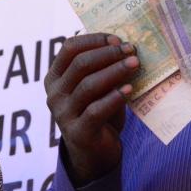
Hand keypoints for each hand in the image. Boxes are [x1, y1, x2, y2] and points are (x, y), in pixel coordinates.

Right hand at [44, 33, 139, 185]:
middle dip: (109, 54)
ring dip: (115, 71)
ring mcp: (63, 114)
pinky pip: (96, 110)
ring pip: (88, 85)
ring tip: (135, 64)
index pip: (70, 48)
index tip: (117, 39)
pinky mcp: (78, 132)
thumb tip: (126, 47)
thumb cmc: (98, 110)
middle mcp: (55, 94)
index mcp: (56, 76)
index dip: (94, 39)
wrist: (95, 151)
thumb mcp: (98, 86)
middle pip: (80, 64)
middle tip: (131, 50)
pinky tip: (129, 88)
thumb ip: (104, 68)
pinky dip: (114, 97)